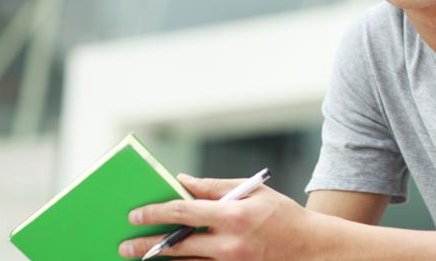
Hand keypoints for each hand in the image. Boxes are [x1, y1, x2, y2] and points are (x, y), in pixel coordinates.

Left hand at [118, 174, 315, 259]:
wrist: (311, 248)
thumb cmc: (282, 215)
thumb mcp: (252, 191)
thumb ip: (214, 187)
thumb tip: (182, 182)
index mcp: (234, 215)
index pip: (184, 213)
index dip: (156, 213)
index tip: (135, 214)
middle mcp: (230, 244)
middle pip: (177, 245)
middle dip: (147, 245)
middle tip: (124, 245)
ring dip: (159, 260)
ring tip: (138, 256)